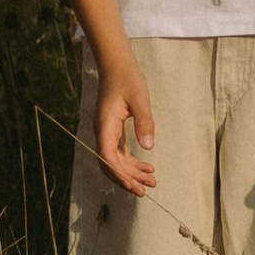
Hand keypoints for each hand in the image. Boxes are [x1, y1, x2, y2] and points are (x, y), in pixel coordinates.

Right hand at [94, 55, 159, 195]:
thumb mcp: (140, 98)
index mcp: (105, 125)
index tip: (134, 186)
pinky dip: (132, 161)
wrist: (116, 64)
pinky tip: (147, 166)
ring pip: (116, 160)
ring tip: (152, 180)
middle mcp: (103, 131)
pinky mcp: (113, 129)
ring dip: (132, 172)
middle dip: (127, 179)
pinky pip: (120, 152)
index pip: (108, 157)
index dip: (120, 174)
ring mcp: (107, 131)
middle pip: (111, 164)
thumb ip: (145, 122)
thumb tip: (148, 147)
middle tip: (146, 191)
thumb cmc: (127, 77)